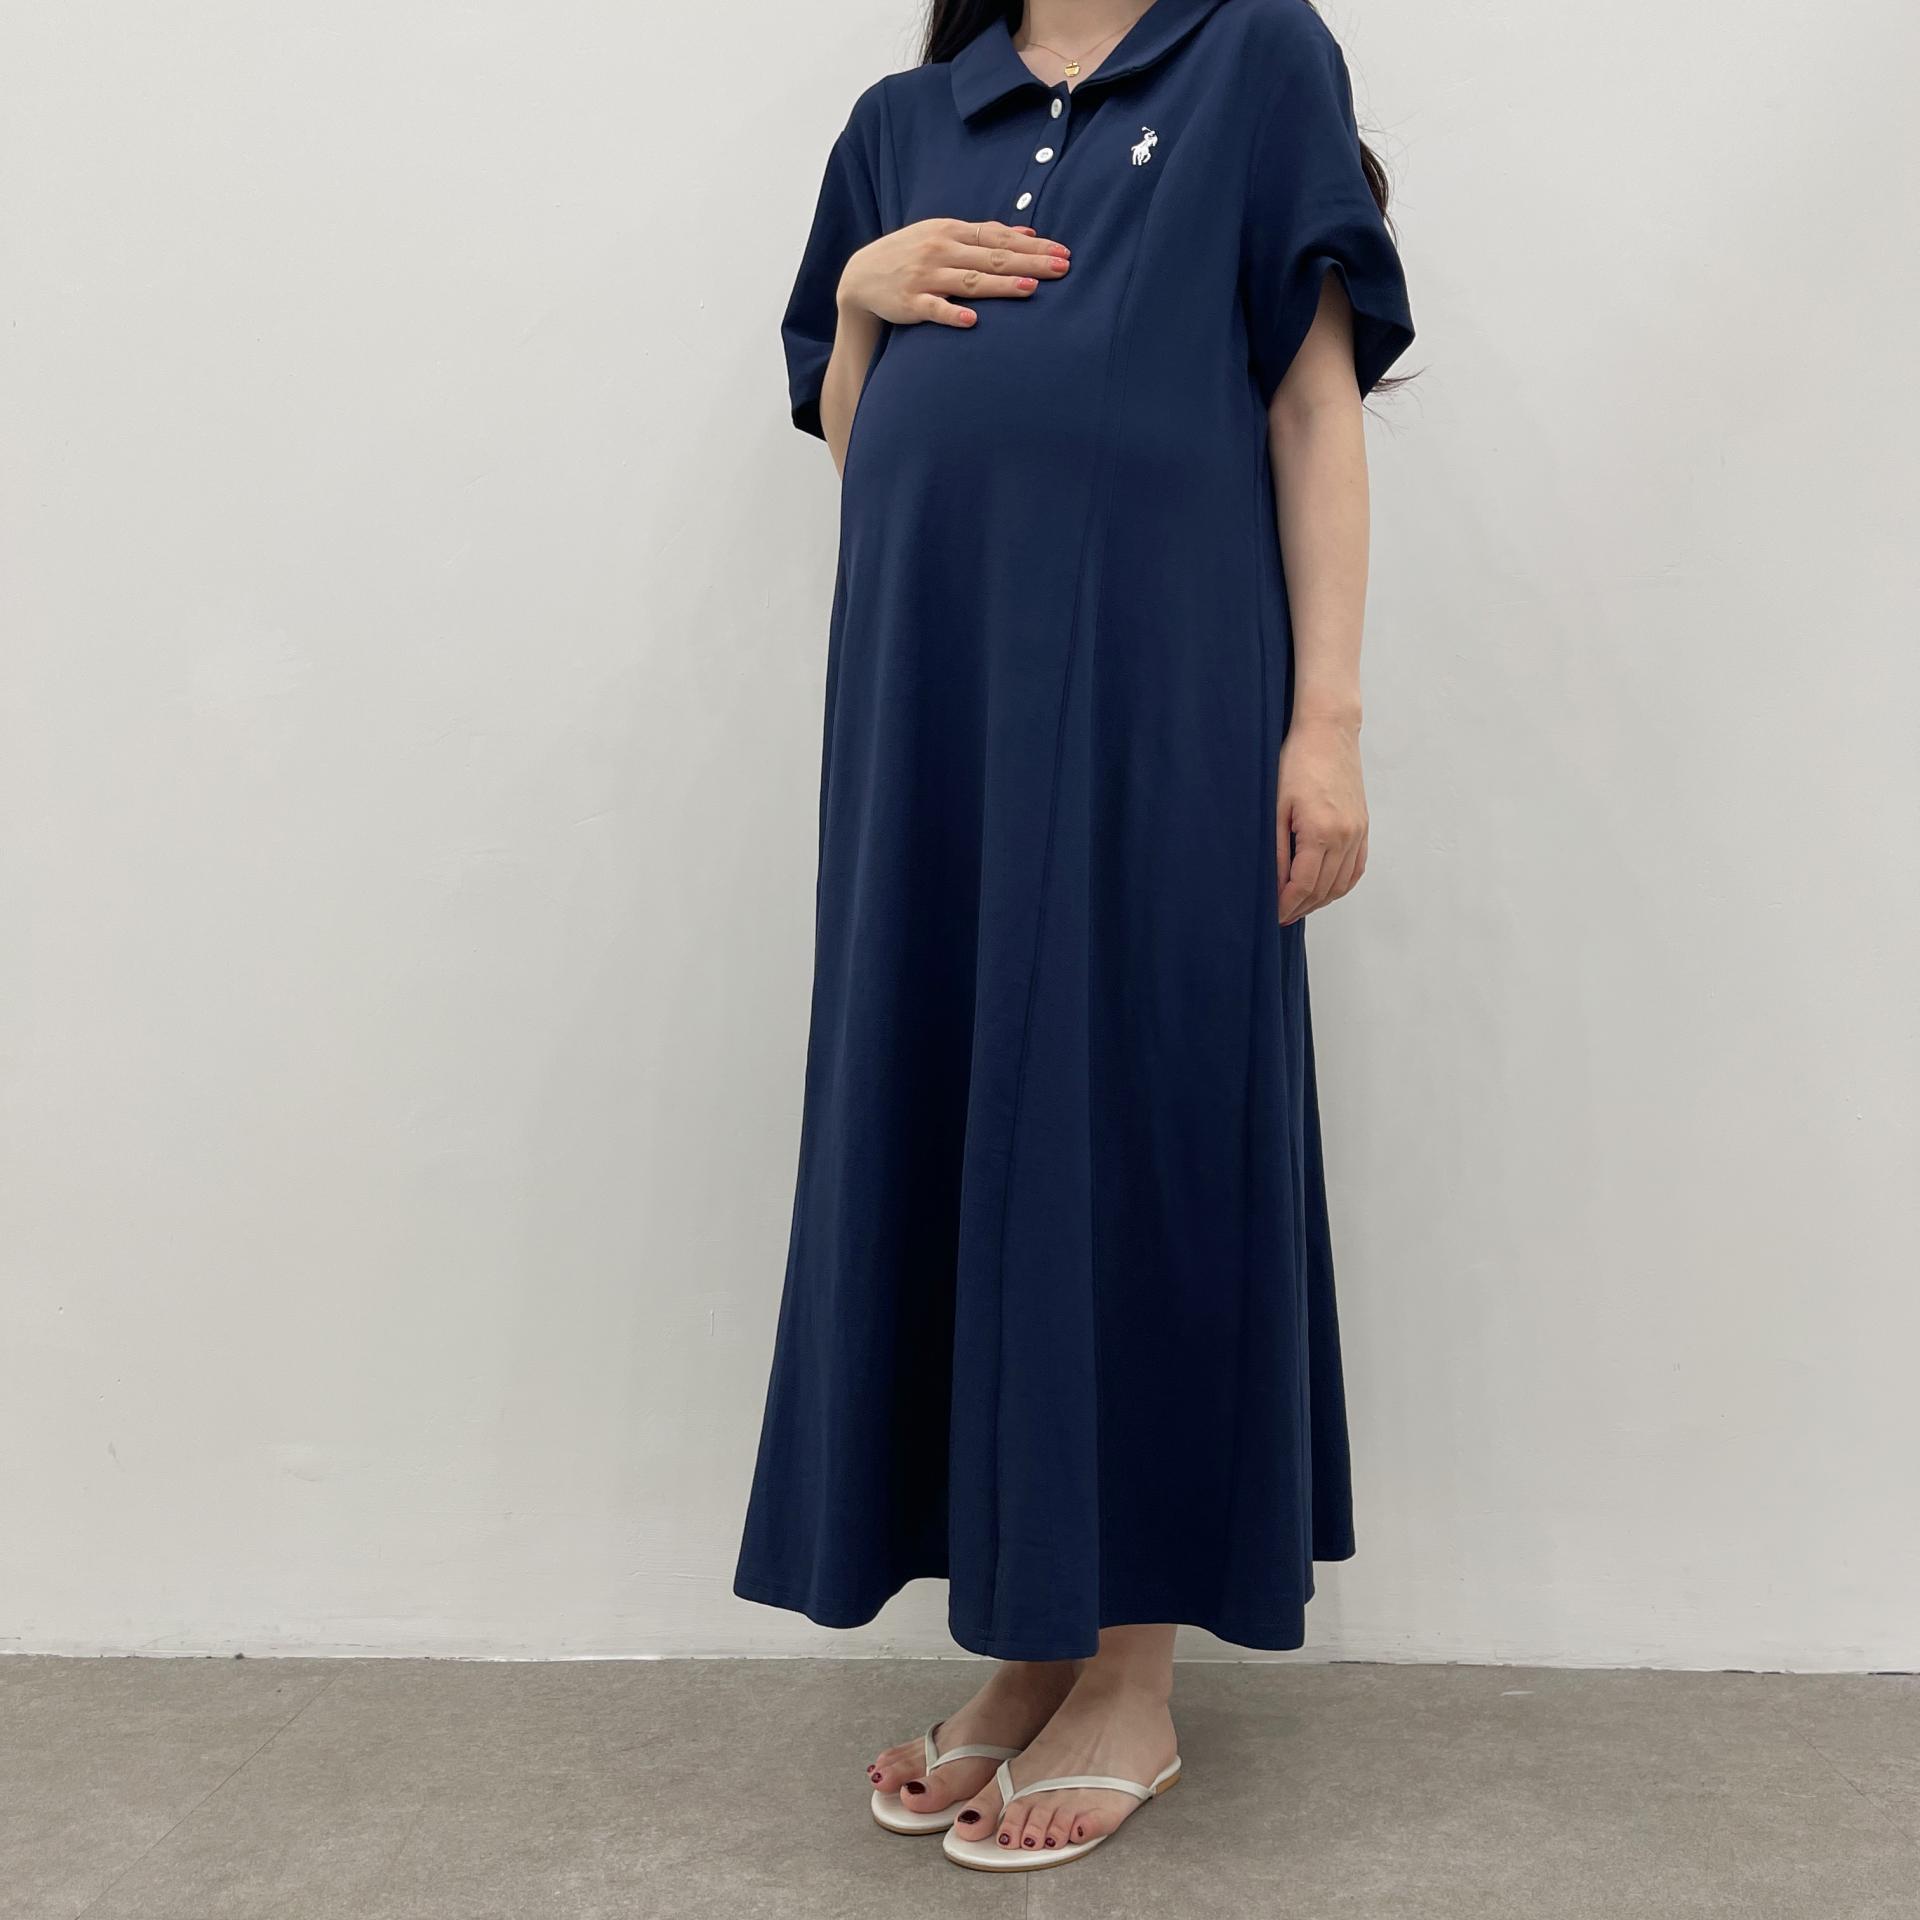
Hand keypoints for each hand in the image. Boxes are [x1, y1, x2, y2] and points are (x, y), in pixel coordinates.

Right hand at [838, 218, 1069, 329]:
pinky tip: (971, 321)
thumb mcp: (944, 235)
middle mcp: (940, 251)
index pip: (998, 237)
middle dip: (1028, 263)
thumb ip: (984, 235)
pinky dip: (952, 314)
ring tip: (1029, 289)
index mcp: (951, 231)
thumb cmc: (912, 255)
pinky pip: (934, 309)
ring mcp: (925, 277)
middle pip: (991, 258)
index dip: (1031, 245)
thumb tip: (1027, 231)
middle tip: (1061, 268)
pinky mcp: (910, 303)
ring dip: (999, 286)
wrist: (862, 275)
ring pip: (969, 282)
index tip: (1062, 252)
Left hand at [1276, 714, 1367, 924]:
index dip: (1287, 905)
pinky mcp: (1363, 826)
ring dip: (1320, 900)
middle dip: (1301, 907)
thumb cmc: (1296, 762)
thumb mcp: (1276, 807)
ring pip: (1342, 883)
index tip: (1273, 915)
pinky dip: (1340, 885)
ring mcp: (1358, 832)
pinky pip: (1356, 868)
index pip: (1304, 885)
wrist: (1328, 732)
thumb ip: (1276, 850)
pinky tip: (1323, 889)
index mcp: (1321, 832)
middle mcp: (1345, 836)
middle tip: (1281, 915)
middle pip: (1324, 889)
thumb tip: (1275, 884)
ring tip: (1298, 905)